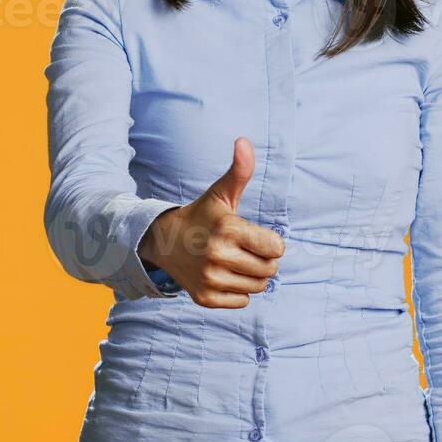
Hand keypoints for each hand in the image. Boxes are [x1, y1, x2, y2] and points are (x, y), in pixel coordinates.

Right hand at [138, 136, 285, 308]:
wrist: (164, 242)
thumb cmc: (202, 216)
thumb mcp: (221, 193)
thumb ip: (239, 170)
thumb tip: (244, 141)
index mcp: (228, 229)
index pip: (276, 248)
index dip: (271, 242)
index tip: (254, 236)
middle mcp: (218, 256)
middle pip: (270, 269)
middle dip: (264, 259)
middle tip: (244, 249)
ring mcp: (210, 279)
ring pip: (258, 287)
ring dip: (253, 276)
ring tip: (235, 261)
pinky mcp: (205, 298)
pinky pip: (242, 300)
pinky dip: (239, 291)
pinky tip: (224, 275)